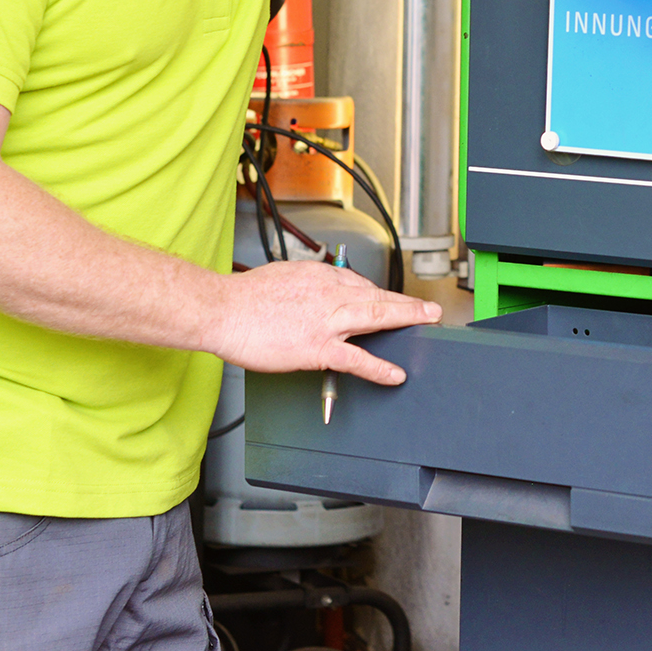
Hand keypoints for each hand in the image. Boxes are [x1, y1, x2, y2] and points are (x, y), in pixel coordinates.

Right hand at [210, 260, 440, 377]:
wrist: (223, 310)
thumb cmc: (245, 297)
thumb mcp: (284, 276)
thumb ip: (306, 285)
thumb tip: (314, 293)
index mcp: (321, 276)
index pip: (360, 284)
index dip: (379, 296)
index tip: (390, 302)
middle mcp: (330, 293)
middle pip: (378, 296)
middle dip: (407, 302)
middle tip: (429, 308)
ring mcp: (327, 321)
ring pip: (377, 317)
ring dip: (407, 319)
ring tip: (428, 323)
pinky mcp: (318, 348)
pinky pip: (357, 359)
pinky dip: (379, 367)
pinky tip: (395, 374)